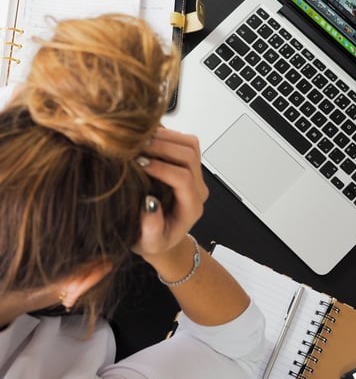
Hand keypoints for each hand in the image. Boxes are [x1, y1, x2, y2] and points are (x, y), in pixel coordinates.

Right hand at [132, 127, 207, 258]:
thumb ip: (151, 228)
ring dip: (165, 137)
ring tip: (140, 141)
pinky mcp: (187, 165)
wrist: (163, 236)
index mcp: (191, 207)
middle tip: (136, 147)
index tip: (139, 164)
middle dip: (162, 147)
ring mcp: (195, 174)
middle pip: (190, 155)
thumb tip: (149, 203)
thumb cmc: (155, 241)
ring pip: (190, 144)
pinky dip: (165, 135)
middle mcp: (197, 188)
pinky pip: (183, 141)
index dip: (161, 168)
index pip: (183, 178)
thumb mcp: (149, 243)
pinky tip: (145, 140)